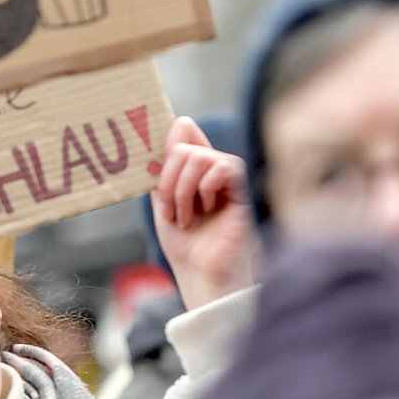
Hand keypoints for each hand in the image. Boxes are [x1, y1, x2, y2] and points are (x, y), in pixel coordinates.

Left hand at [153, 116, 255, 309]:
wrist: (200, 274)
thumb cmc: (185, 244)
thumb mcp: (163, 199)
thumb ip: (165, 166)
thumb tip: (177, 124)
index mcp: (195, 169)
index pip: (184, 132)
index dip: (167, 144)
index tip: (155, 177)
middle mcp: (214, 169)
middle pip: (184, 146)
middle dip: (167, 180)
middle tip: (169, 210)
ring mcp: (229, 180)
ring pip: (200, 156)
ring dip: (181, 189)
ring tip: (184, 216)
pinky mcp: (243, 190)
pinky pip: (224, 167)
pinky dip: (204, 188)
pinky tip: (205, 210)